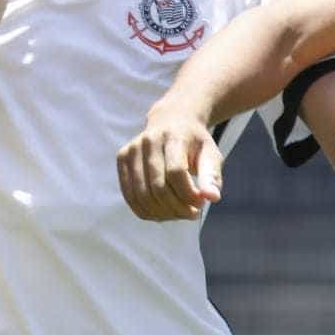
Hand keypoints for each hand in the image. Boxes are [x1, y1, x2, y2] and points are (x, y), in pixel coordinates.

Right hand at [116, 101, 221, 219]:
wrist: (171, 120)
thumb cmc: (194, 143)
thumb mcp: (211, 155)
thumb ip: (212, 176)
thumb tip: (212, 198)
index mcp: (173, 137)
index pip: (176, 172)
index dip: (188, 194)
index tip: (201, 204)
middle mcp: (148, 141)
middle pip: (158, 186)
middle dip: (177, 207)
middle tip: (191, 213)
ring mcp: (131, 149)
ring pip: (141, 194)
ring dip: (162, 213)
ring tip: (178, 214)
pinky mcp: (122, 158)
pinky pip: (129, 194)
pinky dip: (144, 210)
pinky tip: (161, 214)